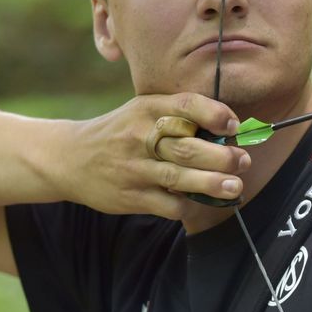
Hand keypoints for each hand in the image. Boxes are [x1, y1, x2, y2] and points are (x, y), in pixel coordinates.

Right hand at [64, 93, 250, 219]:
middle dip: (222, 156)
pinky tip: (199, 202)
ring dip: (212, 183)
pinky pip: (167, 205)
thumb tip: (229, 130)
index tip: (233, 125)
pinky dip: (187, 205)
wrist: (69, 158)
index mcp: (147, 108)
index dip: (214, 114)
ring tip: (234, 186)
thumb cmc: (120, 132)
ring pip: (179, 178)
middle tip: (243, 160)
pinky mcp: (130, 196)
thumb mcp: (142, 111)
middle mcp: (140, 137)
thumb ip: (178, 116)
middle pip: (188, 147)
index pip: (186, 105)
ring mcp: (134, 168)